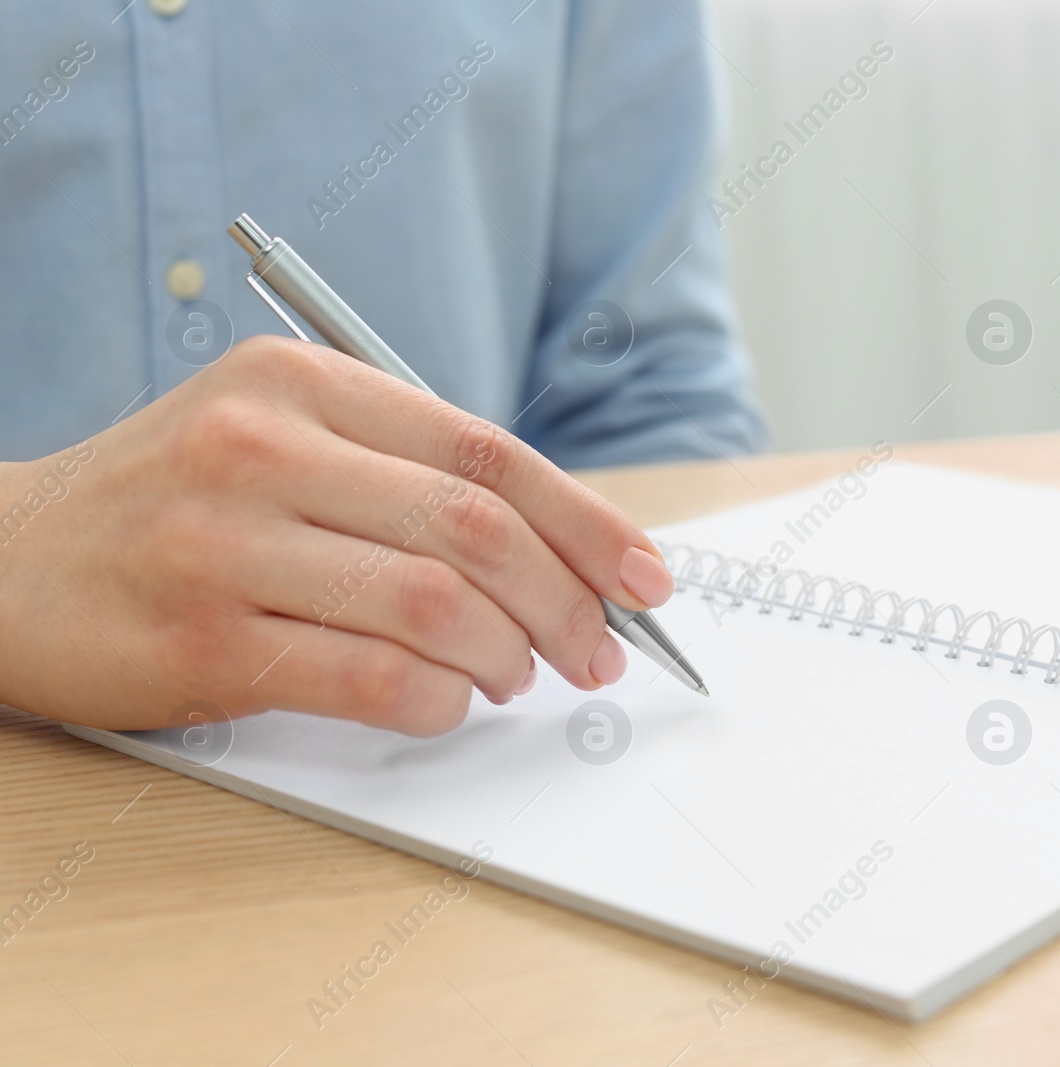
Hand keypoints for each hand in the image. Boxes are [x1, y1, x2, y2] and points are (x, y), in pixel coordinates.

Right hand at [0, 336, 677, 735]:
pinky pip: (370, 678)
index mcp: (303, 382)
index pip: (488, 452)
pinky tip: (449, 701)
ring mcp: (225, 544)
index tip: (645, 576)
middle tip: (596, 648)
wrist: (6, 559)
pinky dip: (439, 700)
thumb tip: (559, 546)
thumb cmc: (174, 500)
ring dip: (507, 654)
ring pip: (432, 604)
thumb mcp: (282, 435)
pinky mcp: (201, 641)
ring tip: (516, 673)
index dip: (587, 522)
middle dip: (566, 601)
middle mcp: (263, 448)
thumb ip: (406, 471)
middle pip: (475, 527)